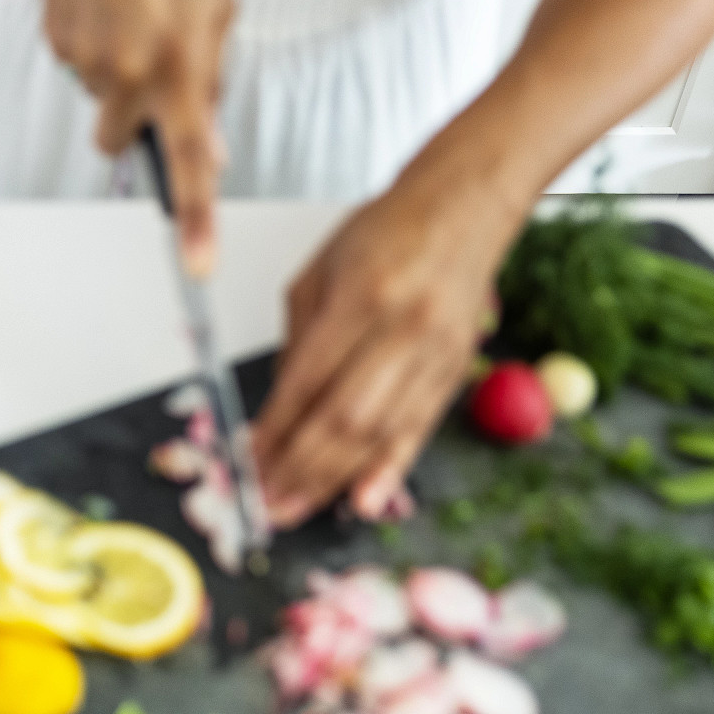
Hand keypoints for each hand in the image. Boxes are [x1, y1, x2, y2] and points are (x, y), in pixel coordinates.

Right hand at [19, 0, 231, 273]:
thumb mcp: (215, 11)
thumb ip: (209, 84)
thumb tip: (207, 145)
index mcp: (178, 68)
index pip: (189, 162)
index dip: (195, 221)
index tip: (196, 266)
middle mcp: (127, 74)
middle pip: (121, 139)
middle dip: (133, 118)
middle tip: (149, 70)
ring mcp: (85, 60)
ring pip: (100, 99)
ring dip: (115, 74)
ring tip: (129, 16)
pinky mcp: (56, 41)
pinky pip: (77, 65)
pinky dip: (92, 45)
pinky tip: (104, 4)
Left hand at [251, 165, 531, 527]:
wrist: (466, 204)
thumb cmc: (385, 232)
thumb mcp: (320, 272)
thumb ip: (297, 342)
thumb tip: (276, 412)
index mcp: (364, 295)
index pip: (309, 380)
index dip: (276, 428)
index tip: (247, 460)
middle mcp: (406, 328)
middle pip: (345, 417)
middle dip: (298, 467)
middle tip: (265, 503)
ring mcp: (437, 352)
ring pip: (380, 432)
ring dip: (332, 479)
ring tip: (294, 508)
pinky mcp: (457, 368)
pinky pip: (419, 430)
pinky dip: (389, 470)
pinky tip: (362, 501)